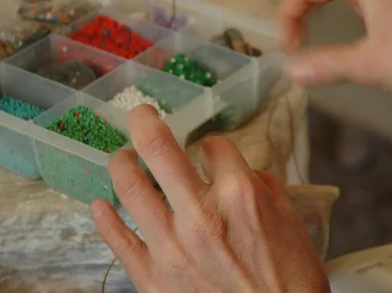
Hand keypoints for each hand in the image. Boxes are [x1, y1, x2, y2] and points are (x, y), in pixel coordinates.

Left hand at [91, 105, 328, 292]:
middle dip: (145, 122)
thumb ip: (266, 190)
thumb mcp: (291, 224)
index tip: (212, 151)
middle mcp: (200, 213)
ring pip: (130, 188)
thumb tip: (249, 174)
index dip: (213, 144)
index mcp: (239, 194)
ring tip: (120, 156)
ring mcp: (171, 246)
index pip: (214, 147)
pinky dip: (104, 218)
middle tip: (139, 114)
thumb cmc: (291, 280)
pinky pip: (118, 241)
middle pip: (159, 150)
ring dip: (121, 163)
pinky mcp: (153, 278)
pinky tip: (100, 205)